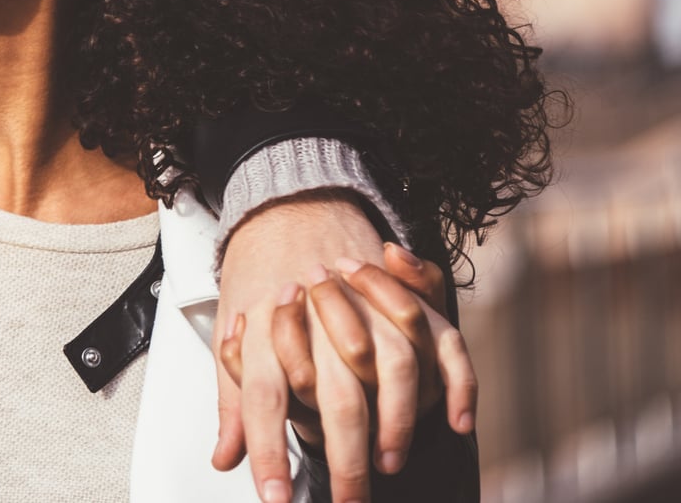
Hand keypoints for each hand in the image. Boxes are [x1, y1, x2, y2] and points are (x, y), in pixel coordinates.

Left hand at [209, 201, 472, 501]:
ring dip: (395, 425)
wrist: (290, 206)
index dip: (268, 455)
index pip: (266, 400)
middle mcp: (325, 317)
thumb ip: (235, 397)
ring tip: (389, 463)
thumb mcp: (234, 329)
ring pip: (395, 371)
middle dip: (343, 461)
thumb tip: (222, 457)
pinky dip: (458, 385)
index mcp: (271, 328)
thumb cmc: (259, 278)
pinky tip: (458, 422)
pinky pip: (446, 345)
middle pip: (337, 397)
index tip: (274, 499)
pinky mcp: (413, 303)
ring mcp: (373, 307)